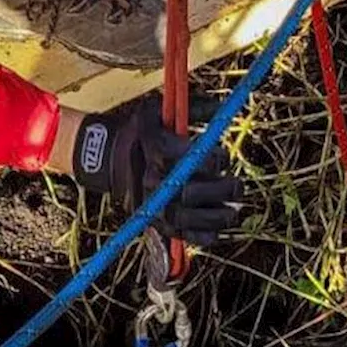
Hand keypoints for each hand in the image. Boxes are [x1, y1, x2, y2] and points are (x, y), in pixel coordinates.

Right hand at [70, 96, 241, 246]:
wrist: (111, 158)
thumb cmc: (143, 132)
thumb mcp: (160, 111)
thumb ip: (194, 108)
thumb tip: (224, 109)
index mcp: (157, 150)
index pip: (191, 159)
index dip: (215, 160)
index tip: (223, 157)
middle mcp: (155, 180)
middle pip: (192, 190)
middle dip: (221, 190)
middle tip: (236, 185)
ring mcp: (154, 203)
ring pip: (188, 217)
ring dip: (216, 217)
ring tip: (233, 211)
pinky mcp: (155, 221)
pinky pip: (179, 235)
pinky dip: (199, 238)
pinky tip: (216, 233)